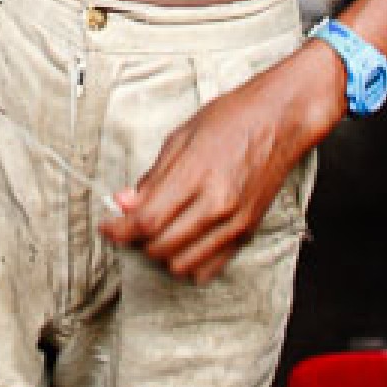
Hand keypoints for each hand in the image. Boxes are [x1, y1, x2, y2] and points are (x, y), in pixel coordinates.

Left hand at [99, 45, 340, 283]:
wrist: (280, 120)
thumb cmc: (231, 119)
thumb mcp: (180, 137)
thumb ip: (152, 177)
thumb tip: (123, 203)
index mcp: (196, 176)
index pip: (146, 221)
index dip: (118, 229)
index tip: (107, 226)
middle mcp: (217, 205)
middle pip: (160, 247)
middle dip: (135, 241)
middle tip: (127, 225)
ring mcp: (234, 223)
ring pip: (182, 264)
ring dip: (160, 254)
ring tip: (155, 233)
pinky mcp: (247, 232)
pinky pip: (210, 268)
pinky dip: (188, 263)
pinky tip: (180, 242)